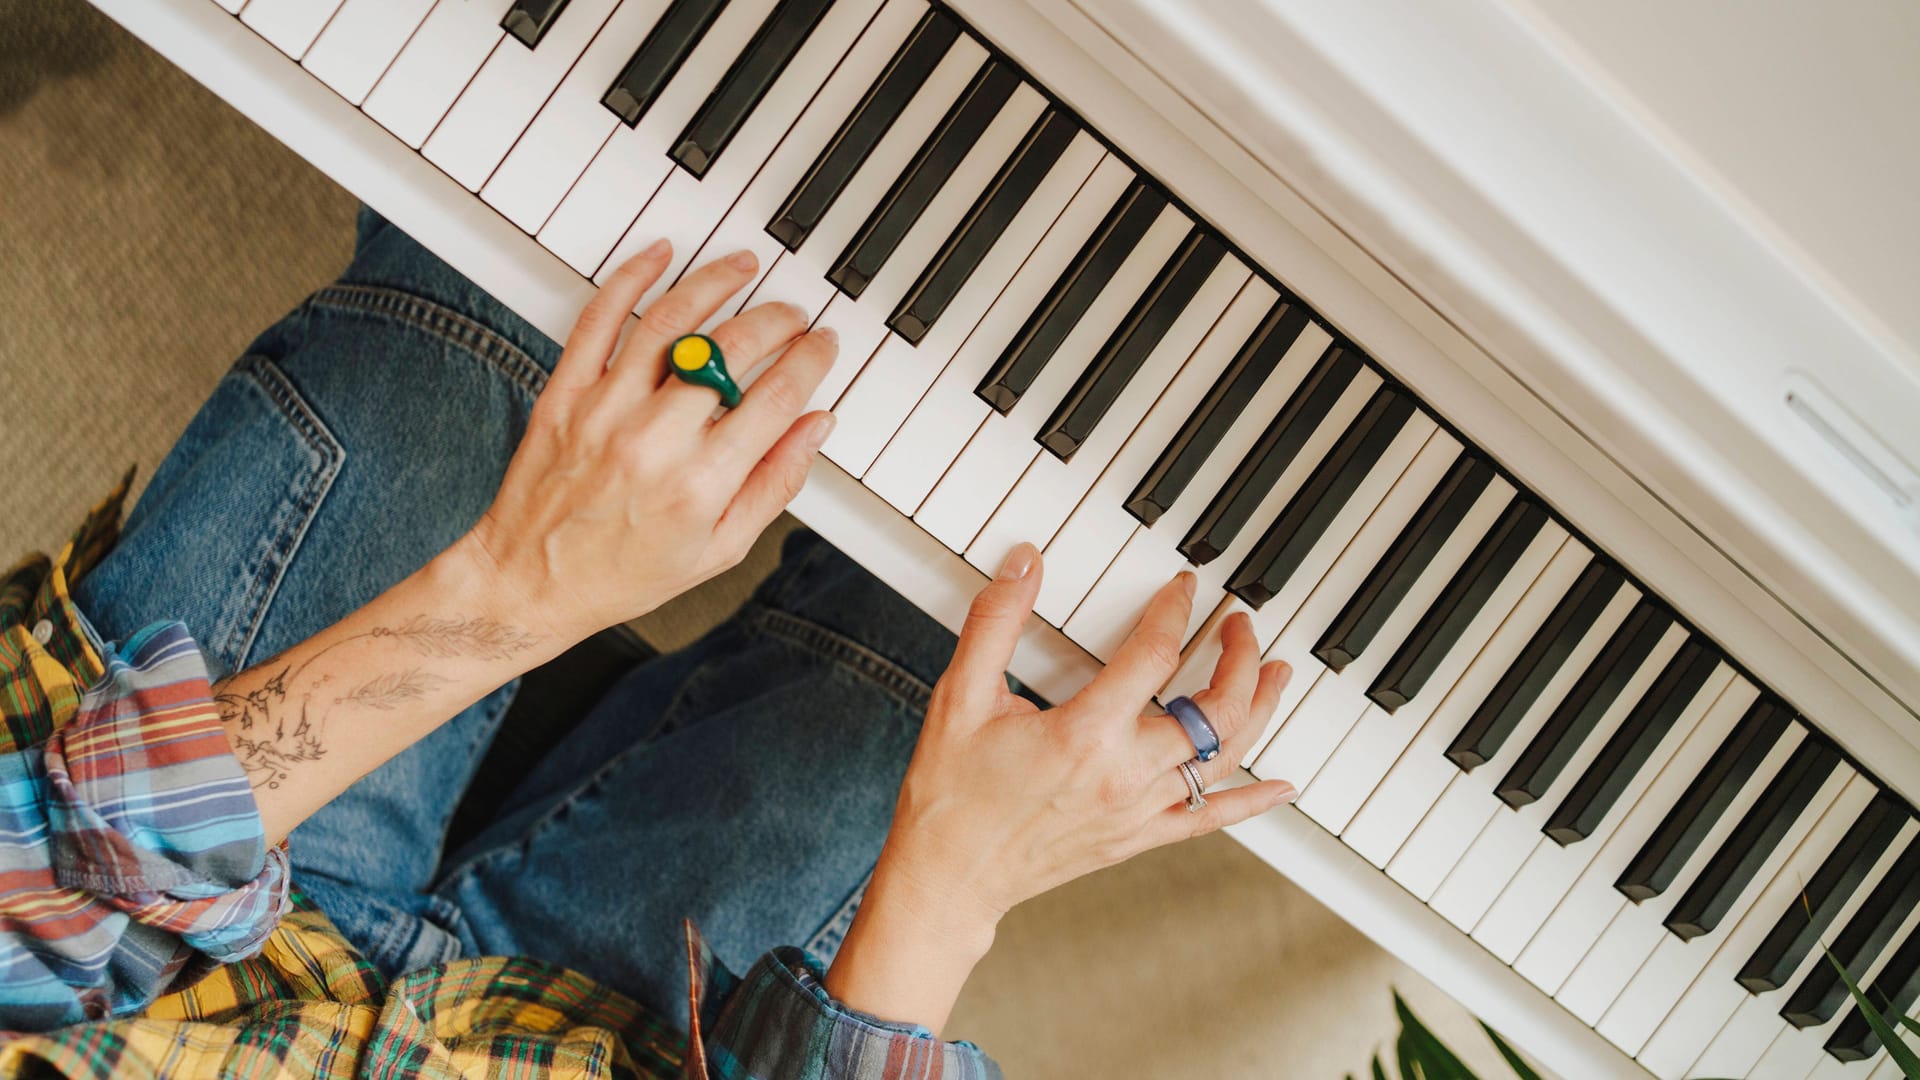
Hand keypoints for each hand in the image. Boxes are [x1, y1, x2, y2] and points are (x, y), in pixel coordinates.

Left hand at [461, 243, 838, 642]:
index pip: (777, 398)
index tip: (821, 346)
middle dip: (776, 321)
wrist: (531, 581)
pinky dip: (630, 278)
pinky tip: (658, 257)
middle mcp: (655, 440)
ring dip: (714, 283)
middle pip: (733, 350)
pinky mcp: (566, 394)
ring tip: (741, 268)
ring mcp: (606, 411)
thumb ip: (774, 484)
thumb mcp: (720, 549)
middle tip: (791, 316)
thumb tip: (814, 428)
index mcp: (702, 483)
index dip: (810, 362)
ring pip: (671, 321)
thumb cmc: (624, 573)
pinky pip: (599, 320)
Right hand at [824, 543, 1295, 1031]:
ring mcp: (1137, 811)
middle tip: (1240, 627)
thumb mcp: (961, 695)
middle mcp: (1123, 775)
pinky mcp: (1138, 838)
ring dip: (1259, 711)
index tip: (1185, 589)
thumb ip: (996, 622)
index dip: (1176, 612)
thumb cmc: (951, 792)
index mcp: (1084, 733)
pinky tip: (1282, 786)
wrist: (949, 876)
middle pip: (1213, 711)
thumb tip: (1025, 564)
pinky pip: (1209, 819)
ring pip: (1223, 759)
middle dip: (1239, 660)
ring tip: (1276, 675)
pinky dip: (1252, 801)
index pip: (1155, 655)